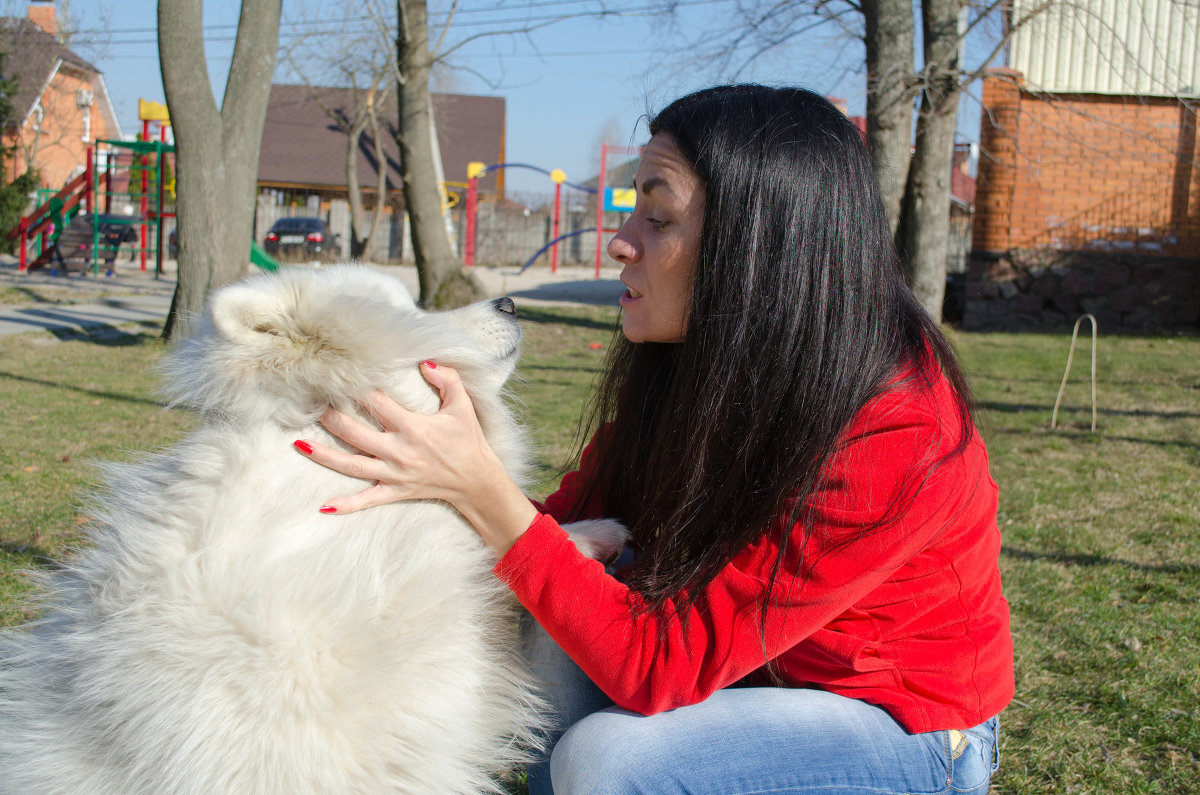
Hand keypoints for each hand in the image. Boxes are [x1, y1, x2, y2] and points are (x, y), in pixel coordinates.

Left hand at [294, 362, 536, 554]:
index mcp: (414, 428)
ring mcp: (394, 474)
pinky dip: (347, 505)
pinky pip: (367, 500)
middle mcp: (400, 451)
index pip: (379, 405)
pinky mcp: (395, 491)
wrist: (477, 482)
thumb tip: (425, 362)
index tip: (342, 377)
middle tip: (311, 405)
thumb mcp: (463, 407)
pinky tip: (325, 506)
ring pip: (352, 465)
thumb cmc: (468, 442)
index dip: (360, 390)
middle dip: (331, 419)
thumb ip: (448, 380)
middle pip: (356, 434)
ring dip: (324, 455)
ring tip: (299, 444)